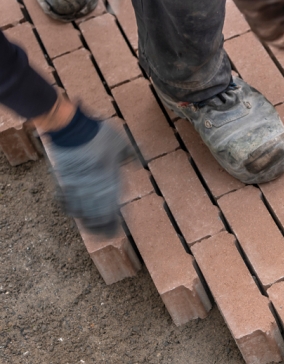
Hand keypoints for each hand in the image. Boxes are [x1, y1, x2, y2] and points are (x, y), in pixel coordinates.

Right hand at [44, 118, 131, 236]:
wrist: (74, 128)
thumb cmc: (100, 135)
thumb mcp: (122, 144)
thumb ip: (131, 156)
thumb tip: (139, 163)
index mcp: (110, 181)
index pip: (112, 209)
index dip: (115, 222)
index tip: (118, 230)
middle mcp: (94, 188)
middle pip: (97, 216)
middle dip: (102, 227)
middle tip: (107, 235)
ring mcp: (77, 186)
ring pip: (81, 212)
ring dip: (86, 222)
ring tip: (91, 228)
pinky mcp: (63, 181)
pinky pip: (65, 201)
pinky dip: (69, 208)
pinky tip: (73, 212)